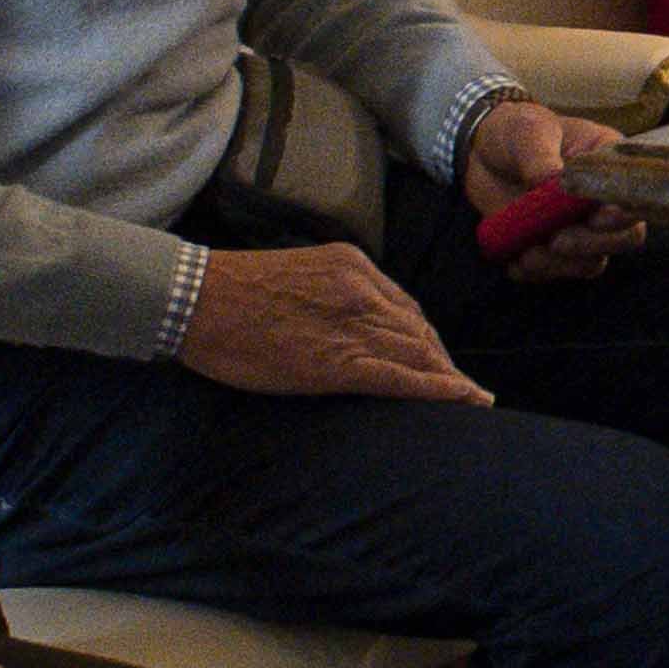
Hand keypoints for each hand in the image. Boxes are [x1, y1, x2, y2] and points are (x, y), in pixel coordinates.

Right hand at [179, 238, 489, 402]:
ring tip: (473, 401)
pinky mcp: (337, 361)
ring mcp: (353, 324)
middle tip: (466, 390)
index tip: (440, 361)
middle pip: (419, 331)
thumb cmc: (232, 292)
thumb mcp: (298, 274)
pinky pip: (401, 376)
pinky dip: (438, 388)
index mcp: (353, 266)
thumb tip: (350, 320)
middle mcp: (362, 290)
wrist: (195, 300)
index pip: (406, 307)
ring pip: (419, 352)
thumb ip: (333, 291)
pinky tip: (464, 399)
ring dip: (451, 379)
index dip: (427, 339)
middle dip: (444, 362)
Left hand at [457, 93, 647, 279]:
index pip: (634, 196)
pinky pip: (554, 271)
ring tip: (530, 254)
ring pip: (591, 262)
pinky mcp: (552, 247)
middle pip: (624, 238)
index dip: (622, 214)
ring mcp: (579, 228)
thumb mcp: (528, 132)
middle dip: (592, 245)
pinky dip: (536, 273)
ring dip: (562, 265)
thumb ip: (541, 156)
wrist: (482, 150)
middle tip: (558, 240)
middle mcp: (602, 202)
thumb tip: (551, 181)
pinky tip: (516, 262)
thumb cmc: (517, 131)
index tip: (595, 217)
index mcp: (610, 165)